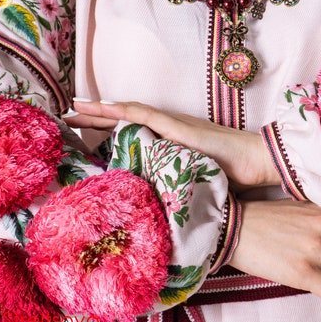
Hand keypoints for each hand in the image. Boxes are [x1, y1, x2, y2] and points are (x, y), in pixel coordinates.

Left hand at [67, 99, 279, 188]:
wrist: (255, 162)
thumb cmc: (231, 176)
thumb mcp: (191, 185)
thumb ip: (173, 190)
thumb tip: (158, 213)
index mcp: (167, 142)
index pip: (129, 135)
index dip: (104, 133)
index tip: (80, 137)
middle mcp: (166, 129)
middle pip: (122, 121)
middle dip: (92, 119)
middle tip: (65, 117)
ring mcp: (171, 125)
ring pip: (127, 113)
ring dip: (99, 110)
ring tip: (73, 107)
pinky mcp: (178, 126)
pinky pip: (145, 116)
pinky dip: (123, 111)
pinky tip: (104, 107)